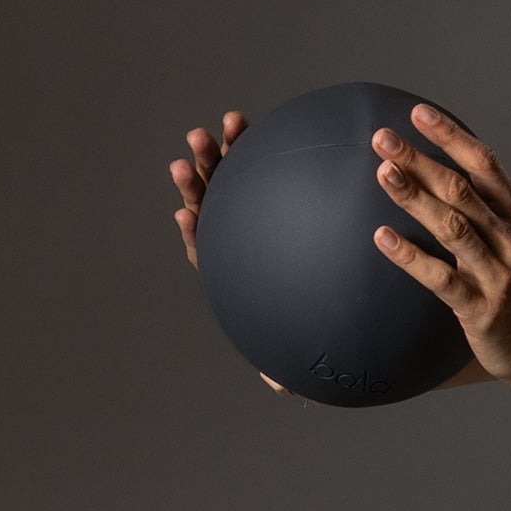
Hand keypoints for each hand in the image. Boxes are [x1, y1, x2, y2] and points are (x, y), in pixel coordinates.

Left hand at [169, 109, 291, 399]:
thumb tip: (280, 385)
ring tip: (216, 126)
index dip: (194, 232)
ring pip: (228, 179)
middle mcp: (236, 237)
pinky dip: (251, 146)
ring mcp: (251, 210)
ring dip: (218, 153)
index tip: (185, 214)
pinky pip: (257, 166)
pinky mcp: (271, 190)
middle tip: (189, 154)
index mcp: (233, 270)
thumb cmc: (310, 321)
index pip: (205, 249)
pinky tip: (249, 124)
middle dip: (195, 180)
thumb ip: (285, 367)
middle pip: (208, 206)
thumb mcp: (298, 352)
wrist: (325, 296)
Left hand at [369, 104, 510, 411]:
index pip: (486, 166)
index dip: (452, 137)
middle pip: (462, 190)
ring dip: (416, 198)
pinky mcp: (479, 309)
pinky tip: (382, 238)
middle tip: (382, 137)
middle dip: (421, 160)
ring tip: (383, 173)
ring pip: (452, 227)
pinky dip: (412, 258)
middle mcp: (510, 240)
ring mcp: (496, 274)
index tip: (419, 114)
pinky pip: (440, 279)